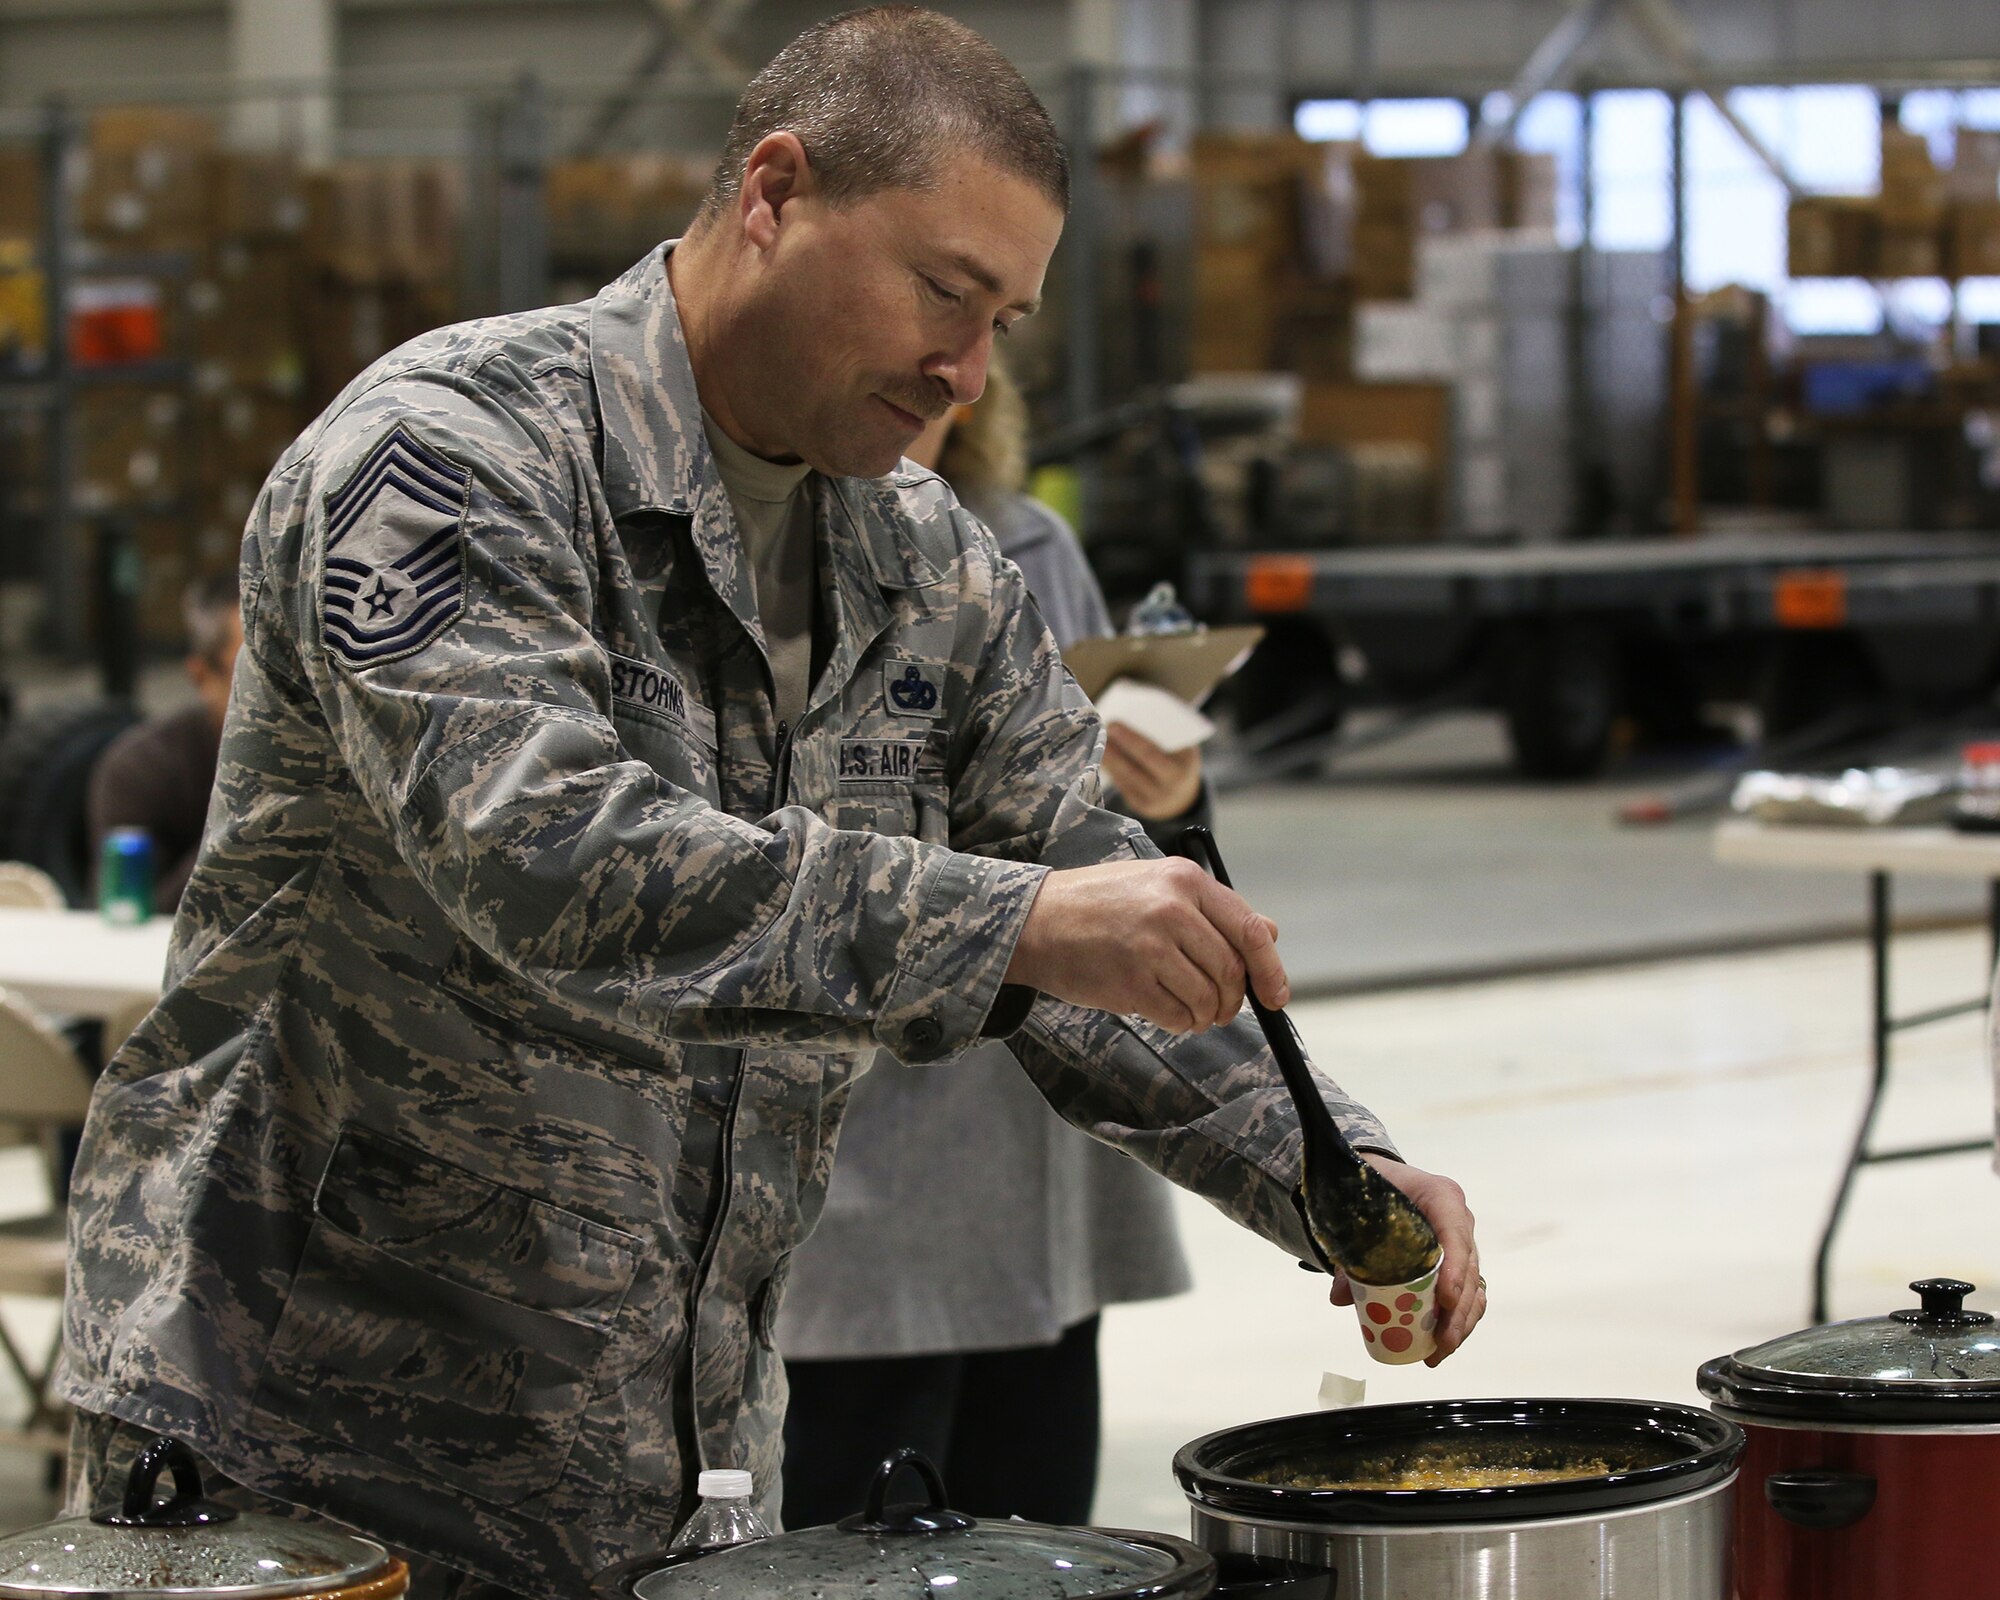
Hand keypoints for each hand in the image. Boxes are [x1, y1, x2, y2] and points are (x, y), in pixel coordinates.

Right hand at [1006, 857, 1286, 1031]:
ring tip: (1190, 1011)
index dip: (1270, 969)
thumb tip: (1269, 932)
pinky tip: (1166, 1013)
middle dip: (1233, 999)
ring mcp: (1151, 947)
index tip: (1276, 996)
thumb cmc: (1098, 904)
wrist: (1035, 920)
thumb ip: (1213, 909)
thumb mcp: (1157, 885)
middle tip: (1220, 1008)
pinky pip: (1177, 1015)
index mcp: (1185, 879)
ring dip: (1206, 1015)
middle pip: (1232, 970)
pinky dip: (1180, 1023)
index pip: (1250, 929)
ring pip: (1208, 998)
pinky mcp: (1130, 981)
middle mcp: (1172, 909)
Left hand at [1103, 724, 1203, 819]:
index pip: (1150, 754)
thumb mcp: (1183, 747)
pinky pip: (1123, 787)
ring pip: (1125, 778)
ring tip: (1095, 743)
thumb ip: (1167, 733)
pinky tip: (1100, 758)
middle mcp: (1168, 788)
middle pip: (1133, 769)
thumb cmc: (1179, 760)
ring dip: (1108, 760)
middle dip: (1113, 751)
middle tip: (1098, 733)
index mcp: (1181, 769)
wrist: (1184, 796)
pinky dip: (1111, 771)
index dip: (1130, 739)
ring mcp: (1154, 801)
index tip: (1112, 724)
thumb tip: (1135, 713)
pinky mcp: (1141, 806)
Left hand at [1328, 1155, 1483, 1365]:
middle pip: (1469, 1268)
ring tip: (1439, 1353)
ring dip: (1461, 1324)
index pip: (1455, 1231)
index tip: (1445, 1300)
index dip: (1455, 1268)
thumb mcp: (1357, 1212)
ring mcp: (1462, 1244)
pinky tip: (1442, 1347)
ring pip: (1474, 1287)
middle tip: (1442, 1341)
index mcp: (1440, 1197)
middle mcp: (1459, 1220)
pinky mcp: (1458, 1264)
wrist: (1381, 1180)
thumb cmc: (1374, 1190)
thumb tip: (1340, 1298)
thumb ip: (1348, 1253)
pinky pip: (1468, 1295)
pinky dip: (1458, 1322)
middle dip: (1459, 1310)